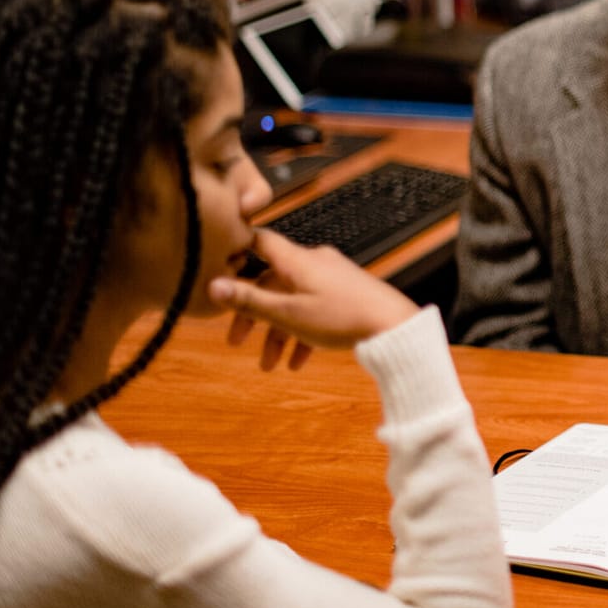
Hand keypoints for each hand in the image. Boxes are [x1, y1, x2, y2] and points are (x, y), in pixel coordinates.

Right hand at [207, 229, 418, 370]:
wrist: (394, 327)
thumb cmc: (343, 317)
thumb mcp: (288, 313)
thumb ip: (250, 300)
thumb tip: (212, 286)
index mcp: (298, 260)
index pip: (259, 242)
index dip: (236, 251)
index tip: (217, 269)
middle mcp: (315, 263)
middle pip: (272, 281)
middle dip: (253, 312)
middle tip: (236, 340)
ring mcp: (333, 278)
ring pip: (293, 301)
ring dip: (278, 333)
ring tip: (269, 366)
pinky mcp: (347, 294)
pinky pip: (316, 310)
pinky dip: (302, 333)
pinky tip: (298, 363)